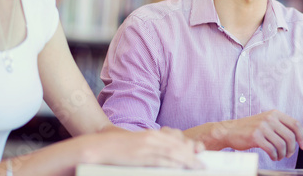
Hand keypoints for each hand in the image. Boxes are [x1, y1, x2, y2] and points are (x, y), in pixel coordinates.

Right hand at [90, 127, 204, 168]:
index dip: (189, 147)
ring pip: (173, 153)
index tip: (199, 153)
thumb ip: (150, 148)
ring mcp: (148, 146)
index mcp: (152, 134)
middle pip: (178, 146)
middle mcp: (153, 137)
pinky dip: (173, 164)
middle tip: (202, 164)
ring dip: (187, 161)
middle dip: (192, 155)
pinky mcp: (142, 155)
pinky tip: (181, 168)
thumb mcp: (137, 145)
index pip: (176, 139)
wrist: (100, 146)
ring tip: (197, 168)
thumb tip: (163, 158)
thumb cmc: (117, 147)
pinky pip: (161, 160)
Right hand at [211, 109, 302, 160]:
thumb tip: (298, 137)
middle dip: (292, 149)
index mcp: (274, 113)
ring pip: (282, 145)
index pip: (295, 124)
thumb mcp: (266, 121)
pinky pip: (272, 150)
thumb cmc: (250, 128)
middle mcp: (269, 118)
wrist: (230, 130)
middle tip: (288, 154)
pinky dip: (274, 156)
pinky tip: (272, 156)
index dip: (302, 136)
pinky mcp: (255, 136)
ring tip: (278, 156)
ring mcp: (262, 127)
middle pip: (290, 136)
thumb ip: (280, 126)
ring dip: (282, 154)